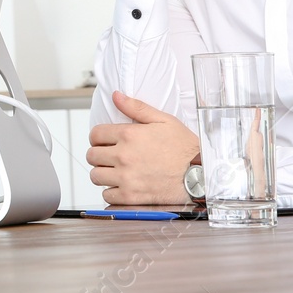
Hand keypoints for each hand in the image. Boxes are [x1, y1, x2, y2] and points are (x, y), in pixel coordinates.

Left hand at [85, 91, 199, 205]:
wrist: (200, 175)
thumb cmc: (184, 148)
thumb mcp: (164, 120)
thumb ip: (137, 107)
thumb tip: (116, 96)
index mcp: (129, 135)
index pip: (95, 134)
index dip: (98, 137)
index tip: (105, 141)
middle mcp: (123, 156)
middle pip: (92, 155)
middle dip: (99, 154)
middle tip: (110, 156)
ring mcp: (126, 178)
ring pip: (96, 176)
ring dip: (103, 173)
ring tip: (115, 171)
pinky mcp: (130, 197)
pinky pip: (107, 195)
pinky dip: (111, 192)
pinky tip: (122, 186)